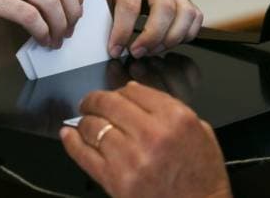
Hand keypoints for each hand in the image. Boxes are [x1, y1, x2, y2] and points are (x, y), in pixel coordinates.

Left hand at [60, 81, 231, 197]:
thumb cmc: (201, 174)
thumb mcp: (199, 130)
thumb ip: (168, 106)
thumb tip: (132, 90)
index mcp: (175, 118)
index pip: (134, 90)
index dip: (120, 90)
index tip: (115, 94)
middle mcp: (151, 134)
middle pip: (109, 103)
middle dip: (95, 100)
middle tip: (90, 102)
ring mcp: (130, 158)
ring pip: (93, 126)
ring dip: (85, 121)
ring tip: (85, 122)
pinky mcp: (115, 180)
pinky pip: (83, 154)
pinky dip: (72, 141)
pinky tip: (68, 133)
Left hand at [85, 0, 202, 58]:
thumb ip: (103, 18)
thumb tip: (111, 47)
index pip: (131, 5)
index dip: (123, 32)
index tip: (115, 49)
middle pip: (166, 9)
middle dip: (152, 38)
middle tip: (137, 52)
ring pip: (186, 13)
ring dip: (171, 39)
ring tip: (151, 50)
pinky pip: (194, 17)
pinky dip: (185, 34)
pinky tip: (166, 42)